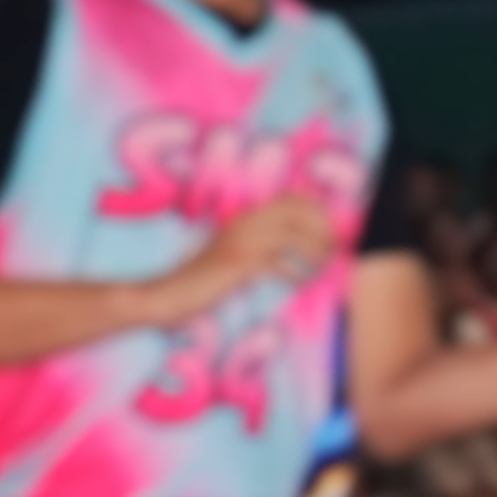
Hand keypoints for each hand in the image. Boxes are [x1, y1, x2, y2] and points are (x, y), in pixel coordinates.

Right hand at [158, 194, 337, 321]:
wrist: (164, 296)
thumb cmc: (202, 280)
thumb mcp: (232, 254)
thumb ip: (259, 245)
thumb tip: (298, 246)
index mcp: (244, 220)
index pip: (290, 200)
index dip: (316, 211)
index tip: (329, 230)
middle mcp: (243, 225)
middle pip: (297, 213)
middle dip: (322, 230)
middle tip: (331, 250)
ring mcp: (239, 244)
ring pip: (293, 237)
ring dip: (315, 252)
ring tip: (319, 267)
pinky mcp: (237, 266)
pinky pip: (279, 265)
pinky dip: (297, 274)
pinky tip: (300, 282)